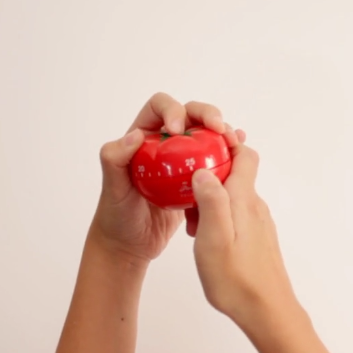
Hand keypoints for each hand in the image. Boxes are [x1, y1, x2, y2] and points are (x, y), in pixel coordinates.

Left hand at [90, 92, 240, 263]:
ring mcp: (182, 161)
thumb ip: (114, 159)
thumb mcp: (112, 188)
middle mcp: (164, 143)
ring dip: (223, 134)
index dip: (173, 109)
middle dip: (208, 115)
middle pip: (191, 115)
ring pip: (206, 136)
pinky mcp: (196, 179)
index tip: (178, 130)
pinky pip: (214, 161)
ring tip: (234, 142)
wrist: (130, 246)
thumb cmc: (117, 216)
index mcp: (143, 137)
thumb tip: (135, 135)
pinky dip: (229, 154)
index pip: (160, 106)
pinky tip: (240, 153)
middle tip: (220, 129)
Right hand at [189, 142, 299, 328]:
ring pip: (233, 196)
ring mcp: (258, 222)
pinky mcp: (257, 238)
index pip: (244, 154)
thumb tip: (204, 170)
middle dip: (210, 171)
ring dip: (211, 198)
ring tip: (190, 218)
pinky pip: (236, 215)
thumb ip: (210, 201)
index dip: (225, 144)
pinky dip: (219, 216)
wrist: (267, 312)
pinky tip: (204, 237)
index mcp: (243, 200)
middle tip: (183, 184)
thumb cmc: (236, 279)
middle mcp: (254, 206)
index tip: (201, 145)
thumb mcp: (214, 239)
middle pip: (236, 173)